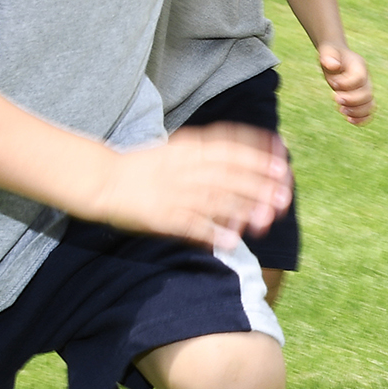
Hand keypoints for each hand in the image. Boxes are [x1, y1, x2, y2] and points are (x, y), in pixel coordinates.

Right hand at [87, 123, 290, 249]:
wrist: (103, 179)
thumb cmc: (144, 167)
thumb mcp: (176, 150)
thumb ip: (207, 153)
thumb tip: (243, 158)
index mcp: (188, 147)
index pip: (230, 147)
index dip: (259, 155)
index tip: (283, 163)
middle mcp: (184, 167)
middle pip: (229, 174)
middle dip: (259, 184)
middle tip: (284, 195)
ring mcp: (173, 191)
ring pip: (215, 199)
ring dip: (242, 209)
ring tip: (266, 220)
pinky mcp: (161, 215)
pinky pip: (191, 225)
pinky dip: (212, 232)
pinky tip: (232, 241)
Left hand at [317, 44, 372, 125]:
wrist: (337, 58)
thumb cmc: (332, 55)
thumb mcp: (327, 52)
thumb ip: (329, 56)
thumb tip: (332, 66)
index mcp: (359, 66)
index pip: (360, 78)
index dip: (347, 84)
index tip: (334, 84)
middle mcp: (366, 79)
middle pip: (367, 94)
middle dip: (351, 100)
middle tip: (336, 98)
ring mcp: (365, 90)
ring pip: (370, 105)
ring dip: (356, 111)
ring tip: (342, 110)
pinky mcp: (361, 100)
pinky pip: (368, 112)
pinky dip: (361, 119)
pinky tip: (349, 120)